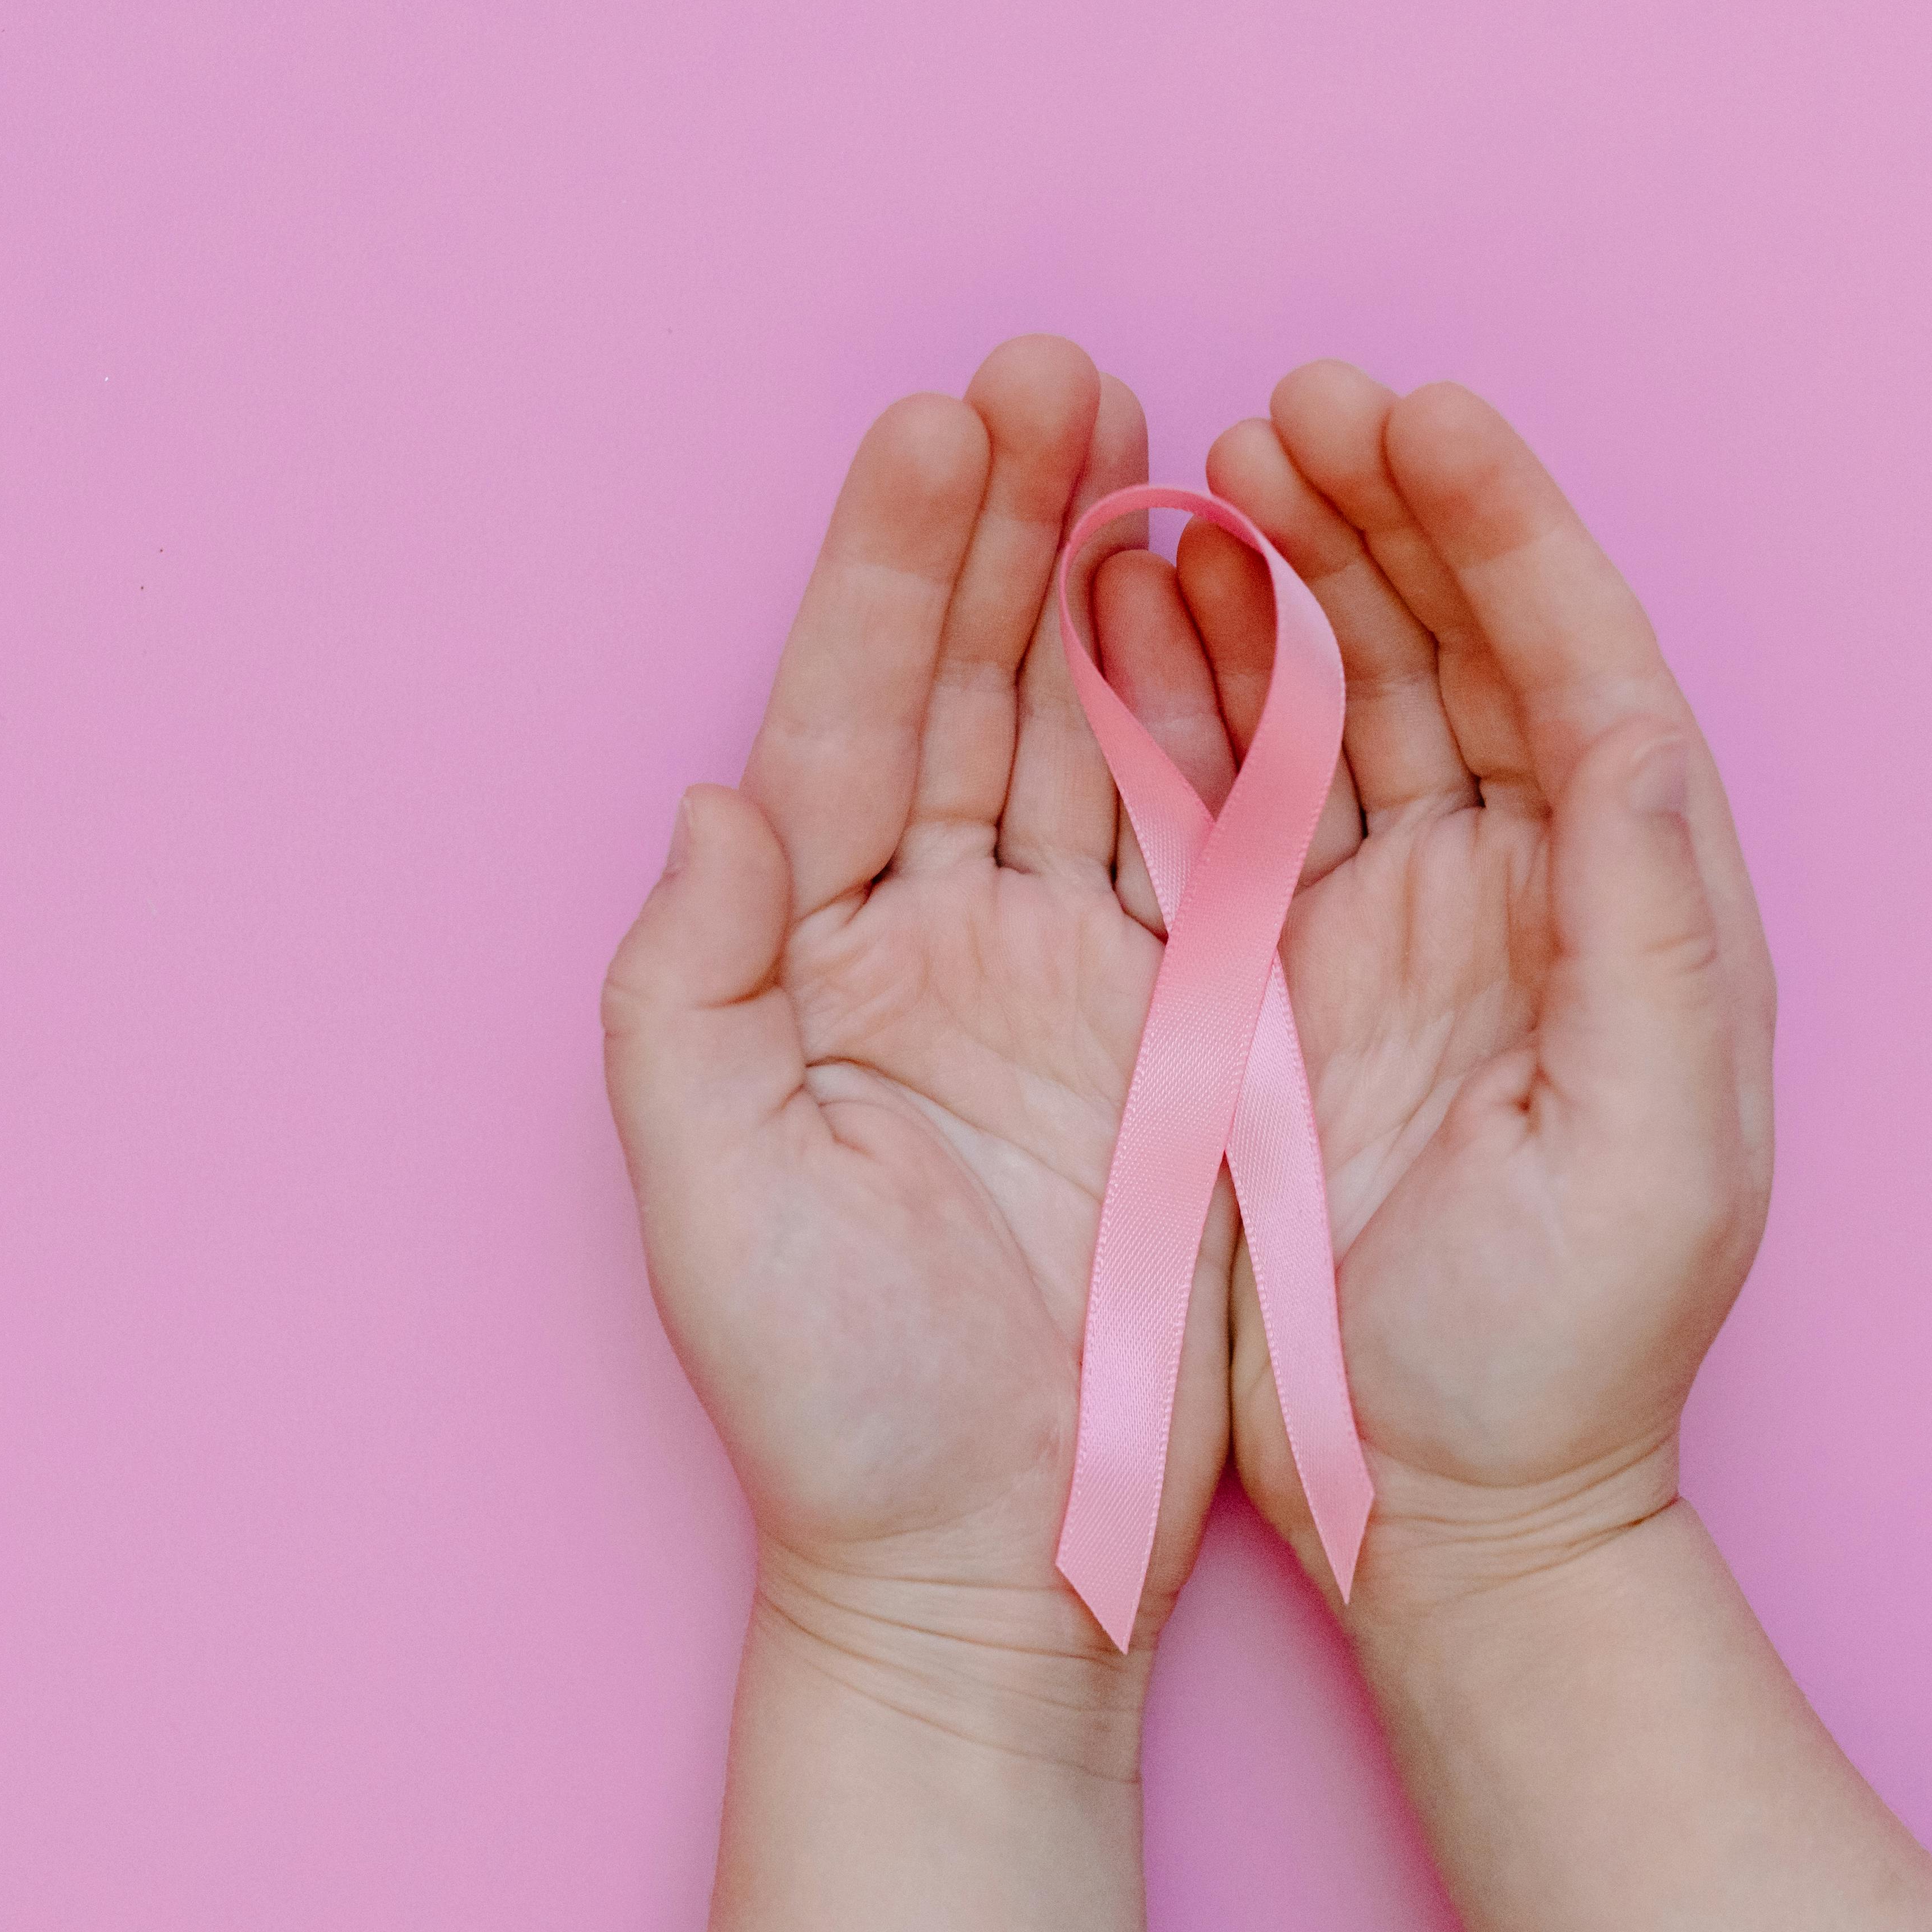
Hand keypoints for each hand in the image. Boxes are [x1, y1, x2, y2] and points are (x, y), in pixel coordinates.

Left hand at [602, 337, 1239, 1749]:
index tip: (941, 421)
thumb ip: (681, 996)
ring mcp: (1067, 971)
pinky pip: (1207, 839)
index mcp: (811, 956)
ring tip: (1164, 439)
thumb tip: (712, 803)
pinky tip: (1249, 601)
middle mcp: (934, 938)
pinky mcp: (1187, 1027)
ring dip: (1123, 586)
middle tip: (1062, 368)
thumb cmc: (835, 1407)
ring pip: (1093, 733)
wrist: (999, 1563)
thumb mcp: (712, 1201)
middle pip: (971, 683)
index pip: (848, 711)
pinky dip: (1225, 718)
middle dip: (1011, 523)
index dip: (890, 564)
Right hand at [1183, 366, 1778, 1623]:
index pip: (1582, 667)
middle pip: (1459, 647)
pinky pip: (1238, 795)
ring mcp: (1396, 920)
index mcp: (1636, 907)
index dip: (1508, 531)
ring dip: (1281, 573)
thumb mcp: (1654, 1151)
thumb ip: (1657, 933)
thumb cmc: (1571, 1353)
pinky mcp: (1280, 972)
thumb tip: (1641, 732)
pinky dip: (1196, 691)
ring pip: (1344, 696)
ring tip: (1200, 467)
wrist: (1454, 1507)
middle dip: (1380, 511)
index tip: (1421, 415)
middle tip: (1285, 403)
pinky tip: (1135, 605)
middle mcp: (1525, 887)